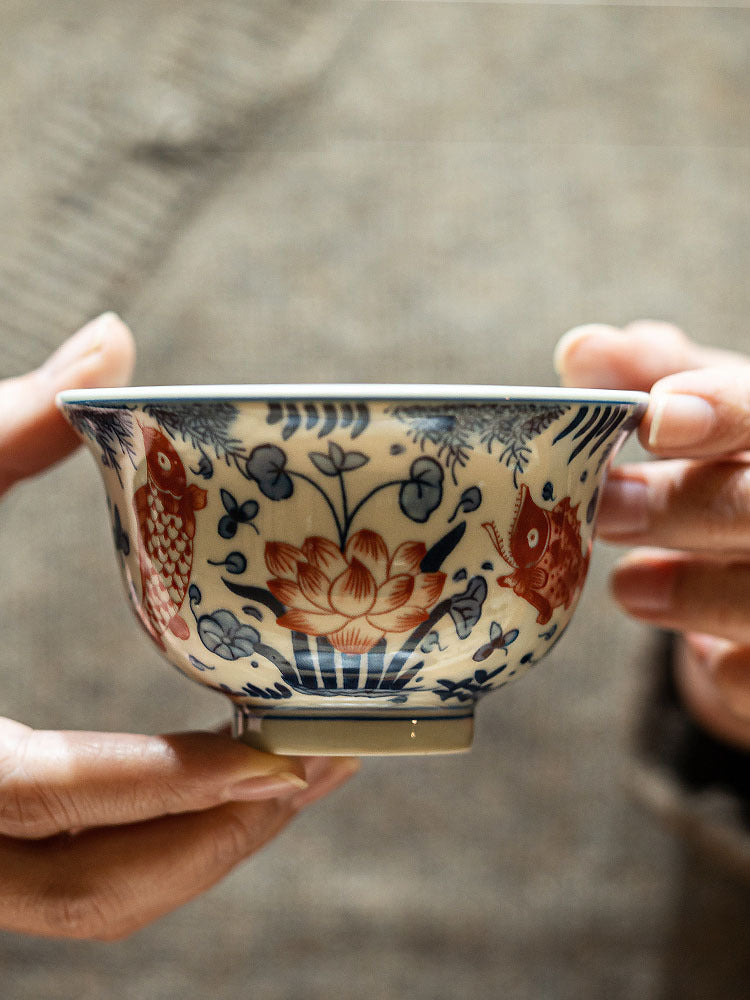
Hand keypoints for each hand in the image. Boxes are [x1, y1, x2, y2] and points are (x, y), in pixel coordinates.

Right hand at [0, 314, 358, 938]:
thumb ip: (7, 428)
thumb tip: (112, 336)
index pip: (55, 792)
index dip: (177, 781)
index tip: (288, 756)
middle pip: (94, 886)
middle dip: (223, 835)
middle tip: (326, 763)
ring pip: (91, 899)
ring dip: (204, 850)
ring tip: (300, 773)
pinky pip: (80, 875)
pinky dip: (162, 841)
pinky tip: (226, 776)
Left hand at [555, 321, 749, 750]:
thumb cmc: (746, 473)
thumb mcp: (711, 419)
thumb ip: (653, 378)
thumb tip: (583, 351)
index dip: (721, 411)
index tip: (654, 417)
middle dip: (682, 505)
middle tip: (603, 507)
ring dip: (692, 590)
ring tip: (627, 587)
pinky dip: (723, 666)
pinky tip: (702, 646)